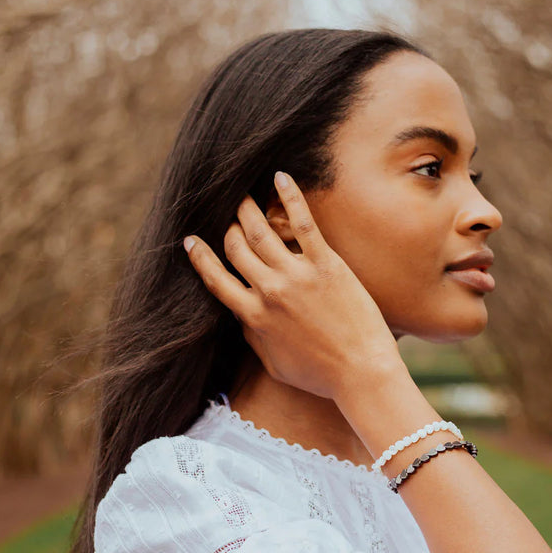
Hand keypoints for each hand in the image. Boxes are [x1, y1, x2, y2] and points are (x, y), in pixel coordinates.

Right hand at [183, 171, 400, 400]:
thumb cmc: (320, 376)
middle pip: (236, 247)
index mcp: (254, 317)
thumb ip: (253, 337)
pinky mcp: (326, 264)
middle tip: (228, 215)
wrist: (361, 373)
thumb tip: (241, 317)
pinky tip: (280, 177)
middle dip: (227, 227)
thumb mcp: (274, 364)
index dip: (200, 257)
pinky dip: (289, 196)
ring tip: (243, 192)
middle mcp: (269, 292)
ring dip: (247, 207)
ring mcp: (296, 275)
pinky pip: (302, 222)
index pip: (216, 279)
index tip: (190, 241)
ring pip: (260, 229)